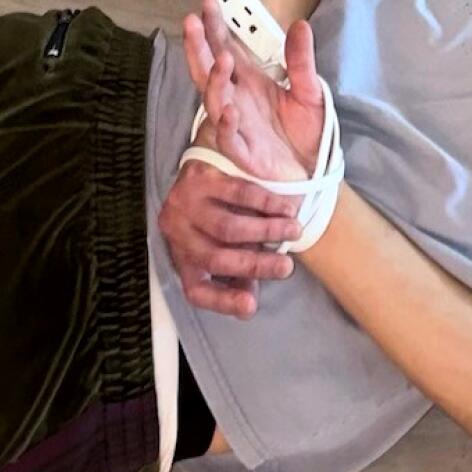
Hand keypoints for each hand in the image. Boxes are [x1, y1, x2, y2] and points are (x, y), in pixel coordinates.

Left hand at [157, 159, 299, 318]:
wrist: (205, 166)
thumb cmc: (219, 216)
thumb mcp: (227, 249)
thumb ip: (240, 276)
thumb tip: (249, 305)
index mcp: (183, 259)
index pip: (196, 290)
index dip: (223, 301)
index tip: (252, 305)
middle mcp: (177, 234)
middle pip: (217, 258)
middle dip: (256, 266)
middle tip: (287, 267)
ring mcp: (184, 205)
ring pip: (228, 227)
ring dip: (267, 231)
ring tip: (294, 231)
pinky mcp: (198, 177)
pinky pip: (236, 193)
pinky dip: (265, 203)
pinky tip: (285, 208)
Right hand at [184, 1, 325, 182]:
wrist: (315, 172)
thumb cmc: (306, 132)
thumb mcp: (309, 90)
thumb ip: (301, 60)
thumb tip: (300, 25)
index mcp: (248, 82)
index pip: (225, 48)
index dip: (215, 27)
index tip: (209, 2)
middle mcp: (236, 100)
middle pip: (209, 69)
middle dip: (199, 45)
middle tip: (194, 20)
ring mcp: (236, 126)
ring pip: (214, 101)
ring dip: (215, 80)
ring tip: (223, 60)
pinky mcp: (244, 153)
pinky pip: (229, 139)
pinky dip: (227, 125)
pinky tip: (230, 110)